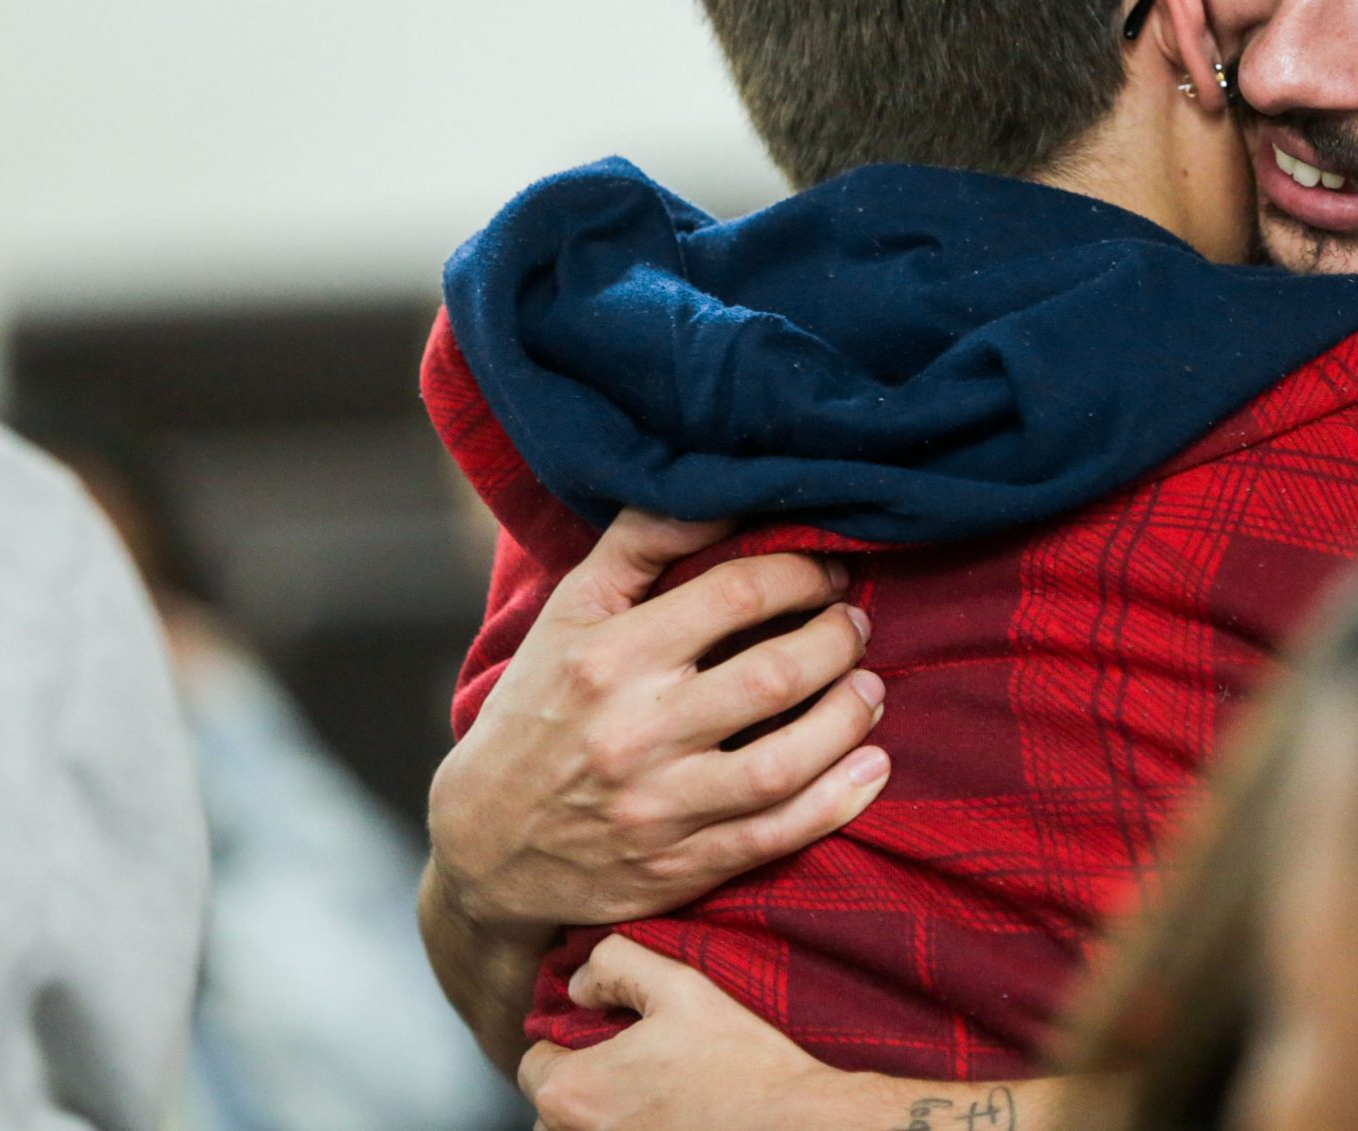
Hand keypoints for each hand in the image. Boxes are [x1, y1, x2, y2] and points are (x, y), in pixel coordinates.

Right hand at [428, 509, 892, 935]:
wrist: (484, 845)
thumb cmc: (538, 710)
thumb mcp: (568, 614)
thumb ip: (640, 543)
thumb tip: (717, 485)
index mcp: (607, 658)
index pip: (733, 596)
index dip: (799, 578)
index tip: (825, 577)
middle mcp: (632, 733)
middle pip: (772, 677)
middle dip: (835, 643)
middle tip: (854, 629)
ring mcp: (656, 809)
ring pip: (783, 762)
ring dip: (848, 718)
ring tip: (871, 690)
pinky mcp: (675, 871)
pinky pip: (775, 836)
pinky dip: (838, 800)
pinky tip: (872, 765)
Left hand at [520, 937, 848, 1130]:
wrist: (794, 1124)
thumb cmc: (739, 1063)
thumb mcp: (679, 985)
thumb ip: (615, 965)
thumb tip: (579, 984)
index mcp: (572, 1091)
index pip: (534, 1063)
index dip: (569, 1040)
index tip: (610, 1035)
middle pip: (554, 1108)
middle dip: (584, 1084)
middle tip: (636, 1065)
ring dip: (603, 1116)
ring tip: (656, 1094)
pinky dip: (629, 1130)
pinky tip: (672, 1117)